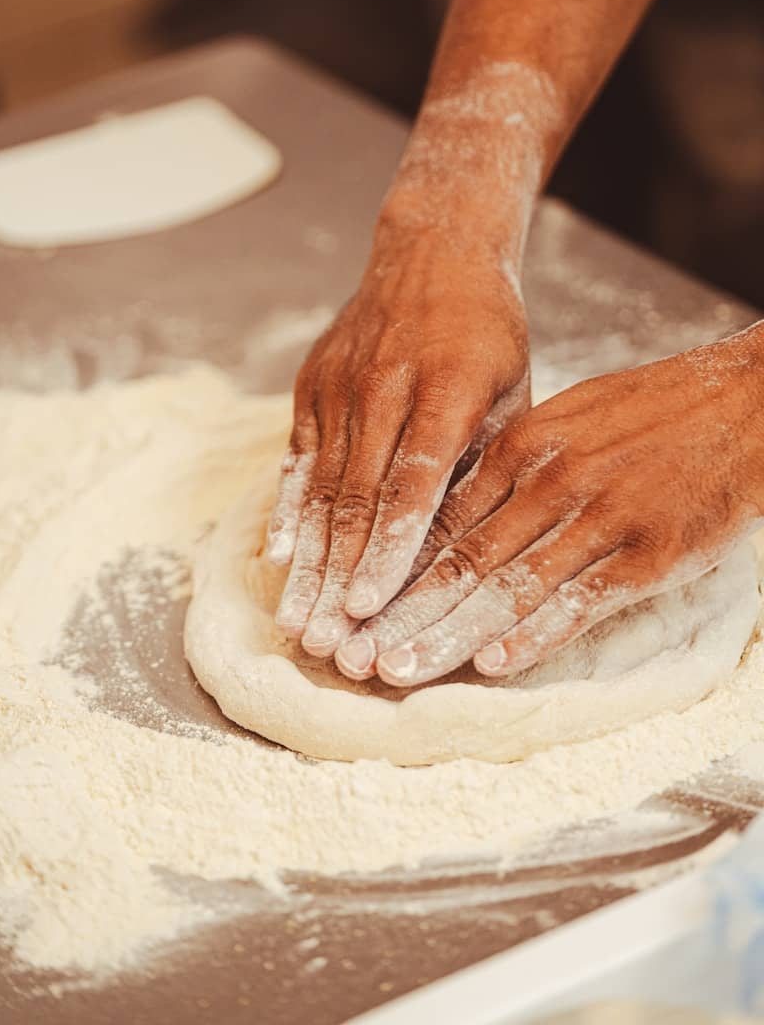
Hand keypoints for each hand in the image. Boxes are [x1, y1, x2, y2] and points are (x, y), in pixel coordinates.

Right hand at [267, 216, 529, 658]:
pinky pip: (299, 461)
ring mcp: (341, 386)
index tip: (370, 608)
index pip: (414, 484)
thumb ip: (486, 463)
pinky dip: (289, 513)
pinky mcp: (313, 388)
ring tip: (298, 623)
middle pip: (357, 498)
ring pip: (322, 488)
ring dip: (309, 563)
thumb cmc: (487, 334)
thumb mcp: (512, 389)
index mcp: (447, 388)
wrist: (433, 253)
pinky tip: (280, 559)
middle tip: (328, 644)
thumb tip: (466, 551)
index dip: (390, 550)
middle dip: (340, 578)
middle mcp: (385, 387)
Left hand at [333, 325, 763, 686]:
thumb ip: (511, 462)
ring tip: (398, 672)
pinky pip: (580, 601)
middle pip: (461, 561)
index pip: (442, 522)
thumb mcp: (568, 418)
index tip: (353, 610)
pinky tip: (493, 665)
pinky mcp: (649, 553)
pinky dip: (534, 635)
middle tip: (351, 656)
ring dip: (448, 636)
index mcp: (524, 447)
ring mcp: (600, 518)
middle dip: (401, 615)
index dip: (393, 572)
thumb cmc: (652, 412)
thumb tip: (455, 506)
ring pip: (507, 587)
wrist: (744, 405)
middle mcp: (552, 483)